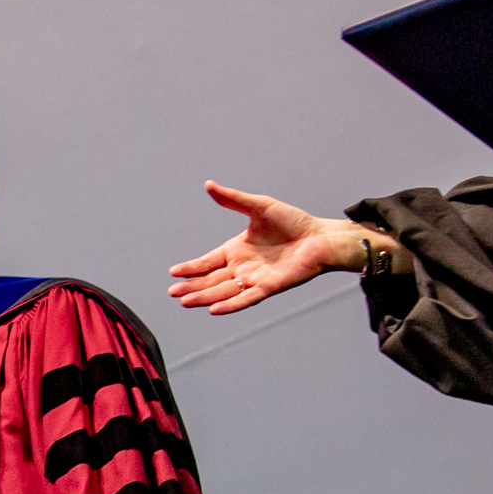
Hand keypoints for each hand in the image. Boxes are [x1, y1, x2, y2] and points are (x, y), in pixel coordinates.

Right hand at [168, 183, 397, 314]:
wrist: (319, 237)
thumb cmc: (293, 222)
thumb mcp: (259, 207)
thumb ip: (233, 200)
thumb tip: (209, 184)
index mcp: (236, 250)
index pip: (208, 262)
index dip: (191, 268)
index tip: (173, 272)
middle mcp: (242, 267)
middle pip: (211, 280)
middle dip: (192, 286)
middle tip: (173, 292)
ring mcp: (254, 279)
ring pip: (224, 291)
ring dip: (205, 297)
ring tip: (185, 301)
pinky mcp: (269, 287)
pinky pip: (246, 298)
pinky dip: (231, 304)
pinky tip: (214, 309)